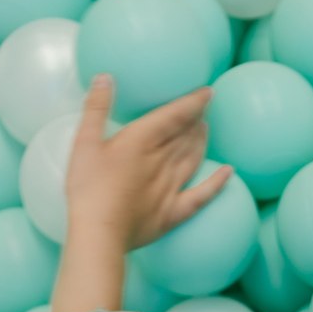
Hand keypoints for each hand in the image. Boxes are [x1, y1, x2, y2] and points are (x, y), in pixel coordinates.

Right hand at [64, 76, 233, 251]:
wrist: (99, 234)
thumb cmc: (88, 188)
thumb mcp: (84, 143)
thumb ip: (96, 108)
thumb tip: (105, 77)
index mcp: (142, 140)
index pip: (175, 115)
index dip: (193, 102)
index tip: (208, 92)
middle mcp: (161, 161)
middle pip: (186, 135)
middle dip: (196, 120)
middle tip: (203, 110)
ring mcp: (170, 188)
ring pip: (193, 158)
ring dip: (202, 142)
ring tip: (206, 130)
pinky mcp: (172, 213)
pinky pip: (201, 196)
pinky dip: (217, 184)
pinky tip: (228, 173)